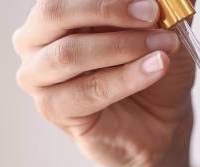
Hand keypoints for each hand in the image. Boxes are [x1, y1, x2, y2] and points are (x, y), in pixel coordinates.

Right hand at [13, 0, 195, 166]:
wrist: (159, 122)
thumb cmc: (151, 70)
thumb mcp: (162, 29)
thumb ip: (159, 6)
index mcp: (55, 12)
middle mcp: (36, 39)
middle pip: (54, 12)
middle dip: (108, 9)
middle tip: (153, 13)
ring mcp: (38, 76)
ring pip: (70, 54)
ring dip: (123, 46)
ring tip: (164, 47)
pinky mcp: (54, 109)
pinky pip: (88, 91)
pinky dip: (126, 78)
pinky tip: (157, 67)